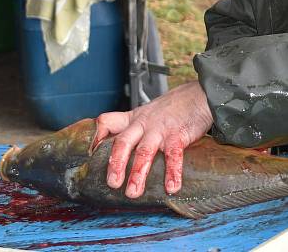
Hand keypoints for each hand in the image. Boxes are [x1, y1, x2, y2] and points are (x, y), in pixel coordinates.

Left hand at [93, 81, 212, 198]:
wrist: (199, 95)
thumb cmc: (173, 109)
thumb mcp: (148, 114)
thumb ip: (134, 130)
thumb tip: (119, 155)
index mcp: (133, 119)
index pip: (107, 122)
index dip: (95, 137)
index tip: (88, 155)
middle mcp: (143, 123)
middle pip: (123, 141)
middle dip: (115, 163)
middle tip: (112, 183)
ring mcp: (160, 129)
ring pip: (145, 151)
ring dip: (138, 172)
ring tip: (133, 192)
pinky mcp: (178, 134)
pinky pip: (173, 155)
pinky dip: (172, 172)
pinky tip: (172, 187)